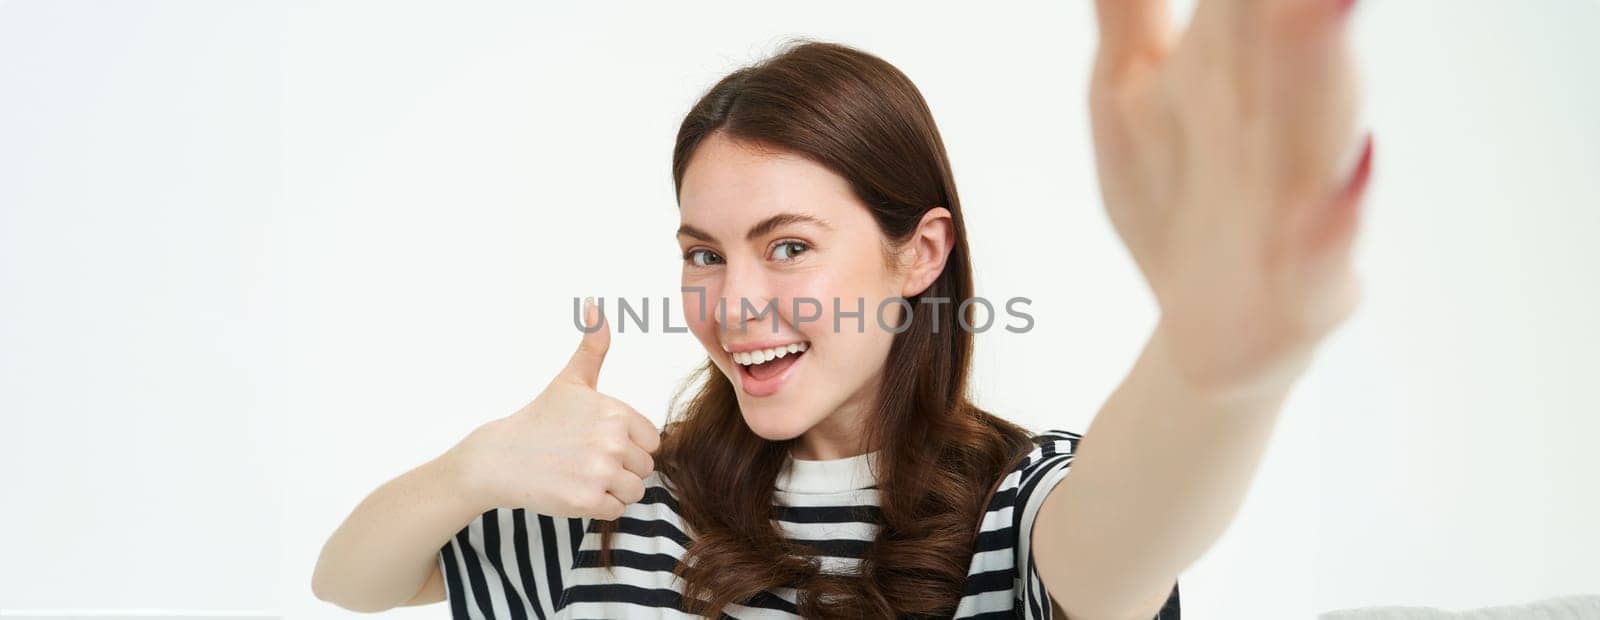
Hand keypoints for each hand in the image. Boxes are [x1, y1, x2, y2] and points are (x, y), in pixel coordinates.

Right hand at [445, 298, 661, 518]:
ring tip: (582, 475)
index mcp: (616, 412)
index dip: (629, 445)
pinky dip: (599, 506)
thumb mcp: (570, 381)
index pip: (652, 441)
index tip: (599, 441)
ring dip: (612, 489)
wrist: (500, 458)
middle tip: (586, 460)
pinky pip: (616, 510)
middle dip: (621, 468)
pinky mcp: (586, 501)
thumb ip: (592, 348)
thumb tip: (595, 306)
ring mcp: (599, 472)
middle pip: (645, 467)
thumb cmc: (539, 419)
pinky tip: (575, 490)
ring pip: (634, 491)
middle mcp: (612, 441)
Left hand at [1089, 0, 1371, 392]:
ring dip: (1320, 66)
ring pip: (1318, 125)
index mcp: (1233, 60)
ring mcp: (1299, 197)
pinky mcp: (1309, 280)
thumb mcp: (1130, 83)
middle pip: (1287, 30)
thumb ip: (1128, 1)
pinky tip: (1343, 186)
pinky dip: (1336, 219)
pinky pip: (1326, 249)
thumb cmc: (1176, 190)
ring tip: (1319, 3)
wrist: (1206, 327)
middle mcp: (1275, 114)